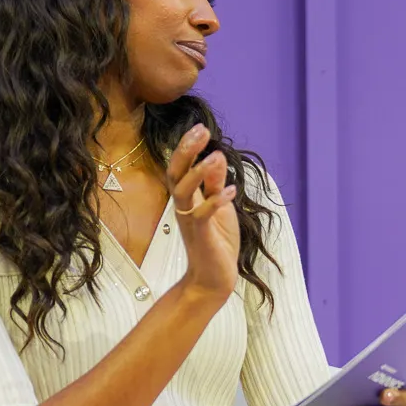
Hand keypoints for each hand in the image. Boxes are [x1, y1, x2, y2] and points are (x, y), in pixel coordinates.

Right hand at [166, 123, 239, 302]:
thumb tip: (216, 156)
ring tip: (215, 156)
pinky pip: (202, 215)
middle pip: (176, 173)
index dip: (189, 146)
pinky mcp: (201, 235)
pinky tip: (230, 191)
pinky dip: (215, 202)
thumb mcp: (219, 207)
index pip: (182, 166)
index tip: (200, 128)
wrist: (213, 278)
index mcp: (188, 197)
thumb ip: (215, 184)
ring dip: (199, 172)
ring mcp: (190, 220)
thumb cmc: (217, 242)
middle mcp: (184, 206)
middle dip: (186, 150)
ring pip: (184, 191)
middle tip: (200, 130)